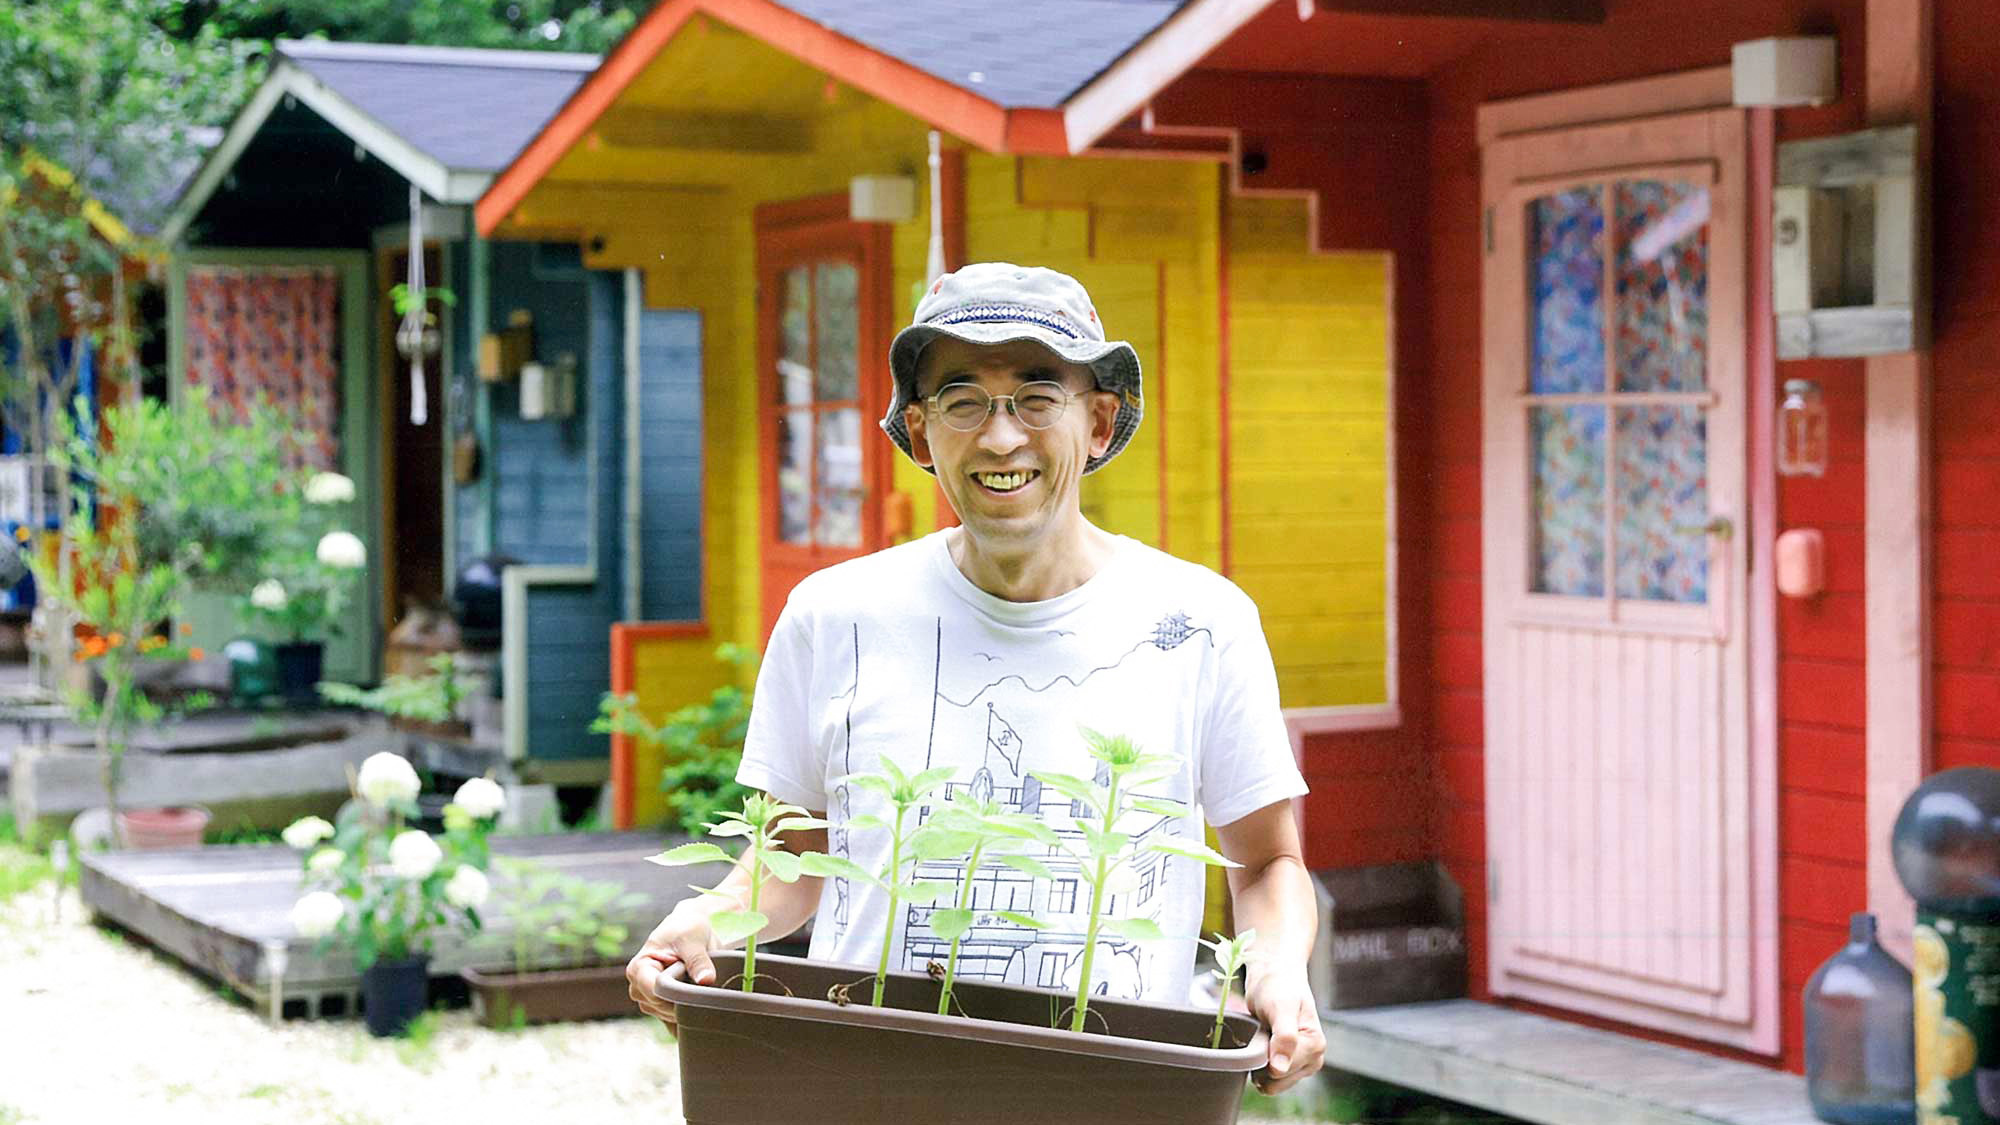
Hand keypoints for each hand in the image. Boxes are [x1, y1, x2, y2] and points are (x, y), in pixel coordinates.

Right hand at [626, 902, 720, 1033]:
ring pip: (669, 1017)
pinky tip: (701, 1013)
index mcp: (639, 968)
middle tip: (708, 989)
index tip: (700, 990)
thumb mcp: (692, 939)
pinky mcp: (662, 1007)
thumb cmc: (686, 929)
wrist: (691, 930)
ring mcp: (649, 1000)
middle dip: (685, 1001)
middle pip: (661, 1007)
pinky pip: (673, 1023)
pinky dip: (688, 1020)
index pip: (655, 991)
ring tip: (704, 990)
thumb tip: (706, 980)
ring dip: (688, 1008)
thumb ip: (698, 960)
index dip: (677, 994)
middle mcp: (639, 987)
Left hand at [1245, 965, 1324, 1094]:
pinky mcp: (1290, 1063)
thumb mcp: (1281, 1007)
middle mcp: (1313, 1058)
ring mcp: (1302, 1063)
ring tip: (1262, 1036)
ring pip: (1272, 1083)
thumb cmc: (1278, 985)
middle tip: (1261, 1033)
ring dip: (1259, 1063)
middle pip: (1276, 1082)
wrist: (1274, 974)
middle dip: (1261, 1063)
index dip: (1263, 1057)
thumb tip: (1280, 1069)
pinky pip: (1269, 1077)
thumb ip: (1284, 1038)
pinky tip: (1261, 1043)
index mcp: (1315, 1046)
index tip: (1262, 1032)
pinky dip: (1259, 1064)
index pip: (1280, 1072)